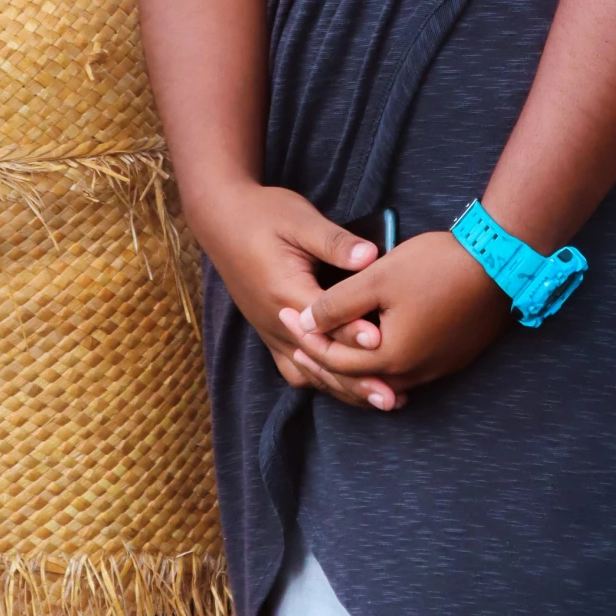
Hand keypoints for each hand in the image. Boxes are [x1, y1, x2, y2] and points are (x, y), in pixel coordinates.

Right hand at [188, 181, 406, 408]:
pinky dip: (319, 381)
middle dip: (357, 380)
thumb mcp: (300, 219)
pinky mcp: (269, 333)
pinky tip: (343, 387)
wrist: (222, 219)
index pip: (326, 323)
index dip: (356, 334)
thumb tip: (371, 255)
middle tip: (393, 398)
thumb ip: (335, 241)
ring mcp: (270, 331)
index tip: (383, 345)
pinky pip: (294, 369)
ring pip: (307, 373)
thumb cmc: (264, 214)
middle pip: (320, 360)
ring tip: (376, 401)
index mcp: (285, 292)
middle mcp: (276, 320)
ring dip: (341, 388)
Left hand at [280, 230, 511, 409]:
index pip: (335, 360)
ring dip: (352, 366)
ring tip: (327, 348)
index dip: (305, 338)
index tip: (283, 315)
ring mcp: (438, 369)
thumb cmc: (437, 266)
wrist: (500, 263)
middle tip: (296, 339)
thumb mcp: (377, 278)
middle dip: (323, 360)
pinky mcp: (454, 358)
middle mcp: (415, 374)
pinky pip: (406, 370)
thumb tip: (305, 322)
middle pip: (357, 379)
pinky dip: (381, 364)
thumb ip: (338, 303)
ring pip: (383, 378)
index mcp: (392, 358)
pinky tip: (373, 347)